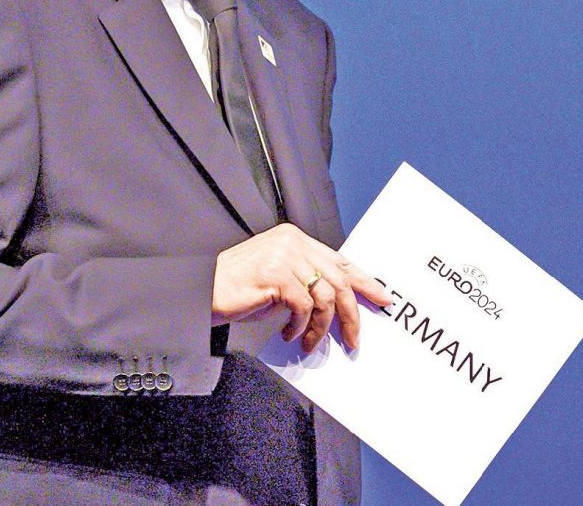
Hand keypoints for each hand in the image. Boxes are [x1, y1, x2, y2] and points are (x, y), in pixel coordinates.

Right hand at [211, 223, 392, 351]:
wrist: (201, 291)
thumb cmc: (237, 290)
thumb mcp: (278, 281)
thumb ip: (305, 283)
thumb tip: (338, 306)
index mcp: (295, 239)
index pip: (340, 260)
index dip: (364, 280)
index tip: (382, 297)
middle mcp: (293, 243)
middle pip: (339, 279)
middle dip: (351, 313)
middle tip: (353, 338)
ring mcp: (284, 256)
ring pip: (325, 296)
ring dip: (322, 327)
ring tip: (309, 342)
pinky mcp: (275, 275)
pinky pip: (304, 307)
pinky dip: (300, 326)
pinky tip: (288, 334)